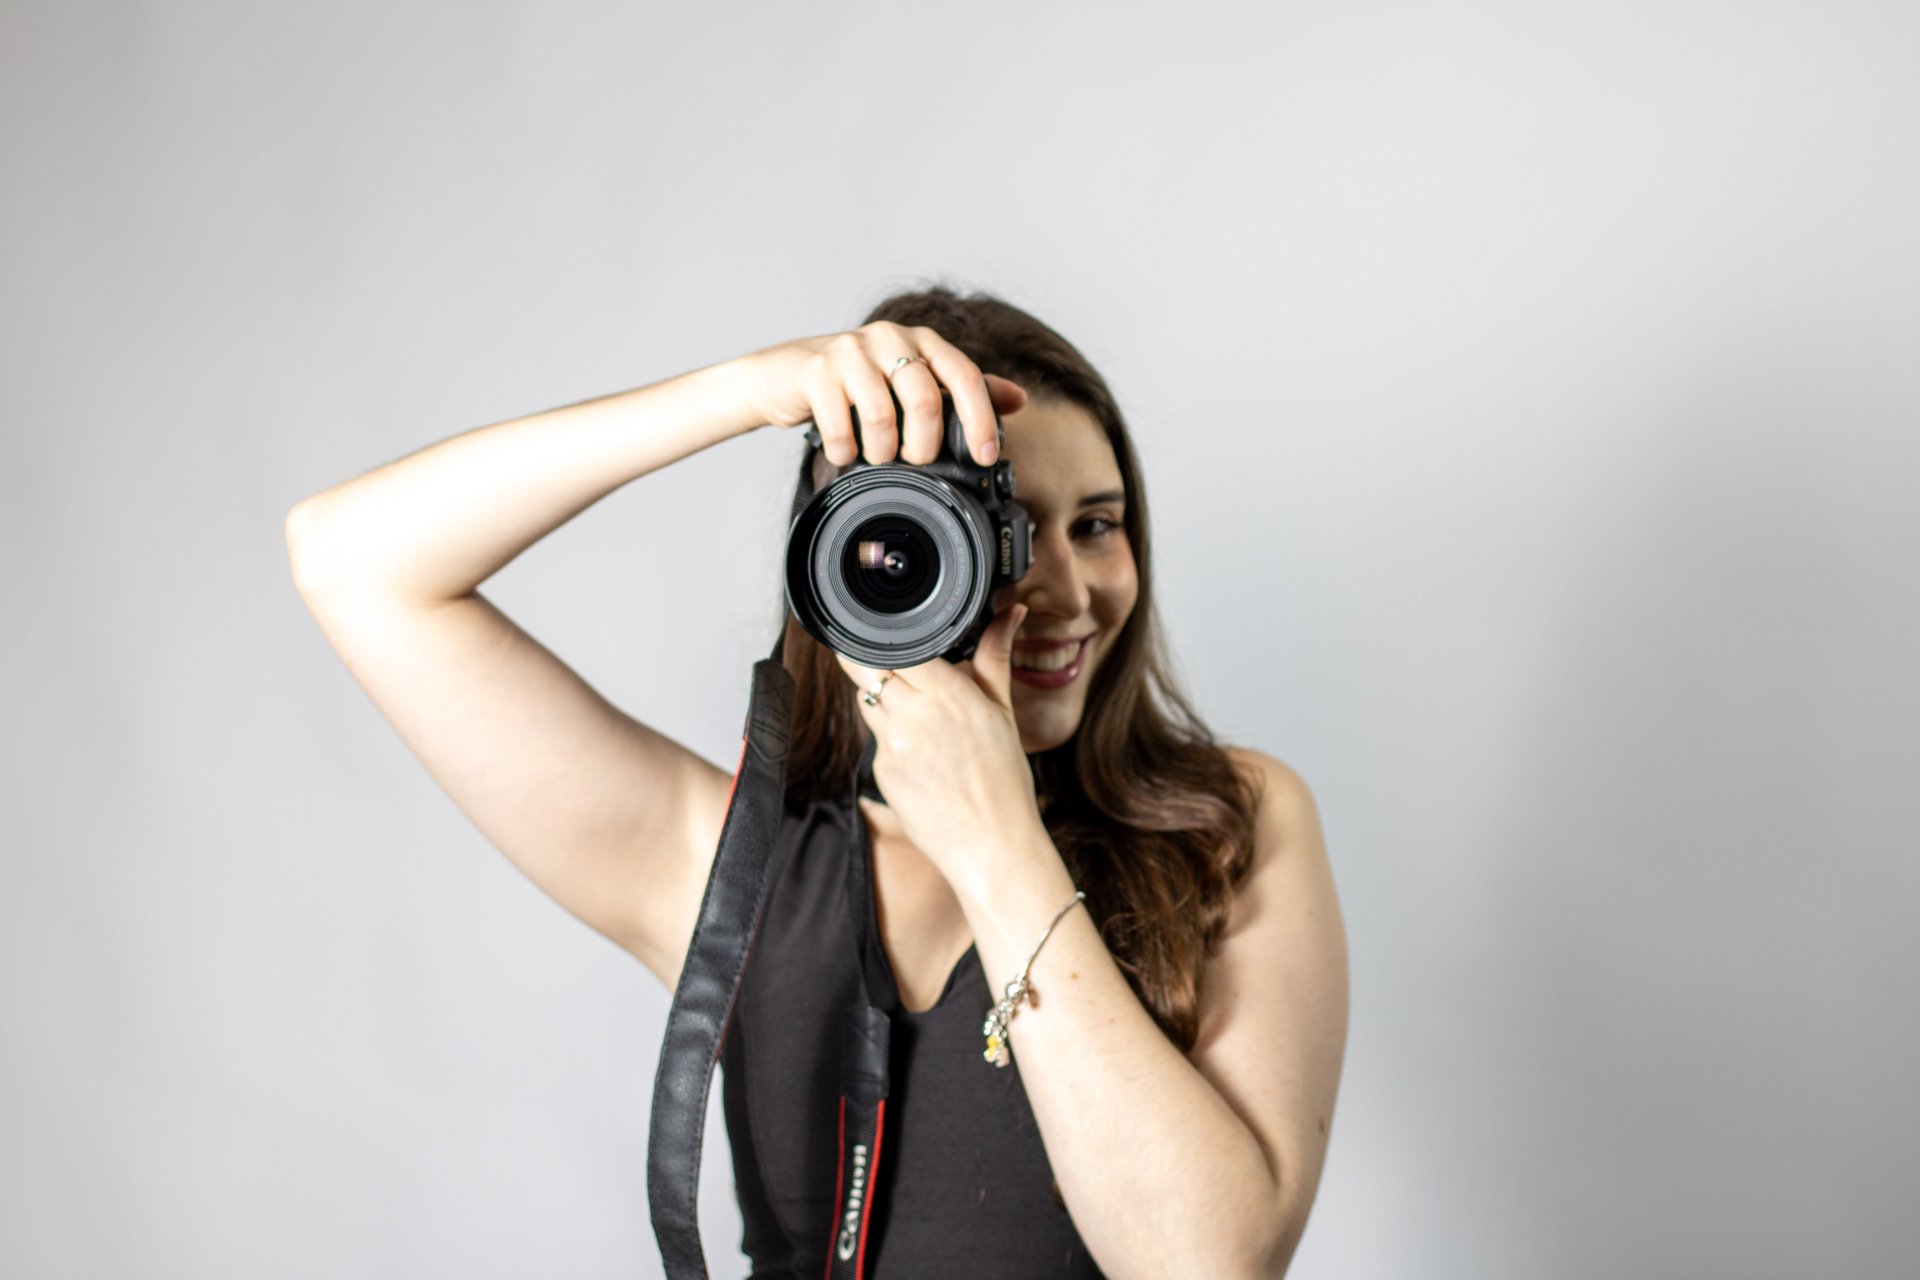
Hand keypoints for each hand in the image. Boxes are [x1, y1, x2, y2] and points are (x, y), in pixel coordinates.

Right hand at [732, 320, 1027, 466]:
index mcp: (920, 340)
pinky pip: (840, 425)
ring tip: (875, 457)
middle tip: (915, 462)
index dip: (980, 419)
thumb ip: (958, 389)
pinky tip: (844, 453)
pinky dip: (845, 452)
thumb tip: (1017, 399)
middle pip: (925, 399)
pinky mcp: (816, 370)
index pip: (964, 375)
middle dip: (924, 446)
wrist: (783, 374)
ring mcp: (850, 350)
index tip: (985, 457)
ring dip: (881, 452)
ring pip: (882, 416)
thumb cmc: (854, 381)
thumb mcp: (910, 380)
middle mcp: (888, 337)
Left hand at [834, 600, 1042, 888]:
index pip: (894, 645)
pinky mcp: (880, 772)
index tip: (890, 635)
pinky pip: (875, 739)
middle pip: (869, 669)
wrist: (992, 847)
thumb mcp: (1004, 711)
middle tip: (904, 673)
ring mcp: (892, 746)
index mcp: (947, 694)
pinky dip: (890, 736)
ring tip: (920, 718)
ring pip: (867, 701)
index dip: (886, 638)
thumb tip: (1009, 614)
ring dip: (883, 698)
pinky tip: (921, 755)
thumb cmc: (1004, 781)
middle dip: (880, 664)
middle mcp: (912, 716)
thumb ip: (995, 656)